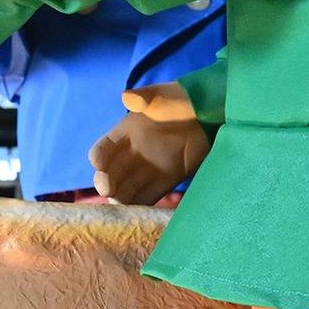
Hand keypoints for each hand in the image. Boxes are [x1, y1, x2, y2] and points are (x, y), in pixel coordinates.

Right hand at [90, 81, 211, 204]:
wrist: (210, 112)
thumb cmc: (181, 100)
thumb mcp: (161, 96)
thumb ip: (144, 98)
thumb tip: (128, 97)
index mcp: (125, 133)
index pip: (103, 149)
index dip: (99, 158)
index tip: (99, 165)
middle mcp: (133, 153)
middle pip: (112, 173)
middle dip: (107, 183)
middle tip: (108, 191)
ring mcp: (149, 167)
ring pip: (128, 187)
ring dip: (122, 197)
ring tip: (120, 206)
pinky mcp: (167, 179)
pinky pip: (149, 195)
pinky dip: (141, 205)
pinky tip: (137, 212)